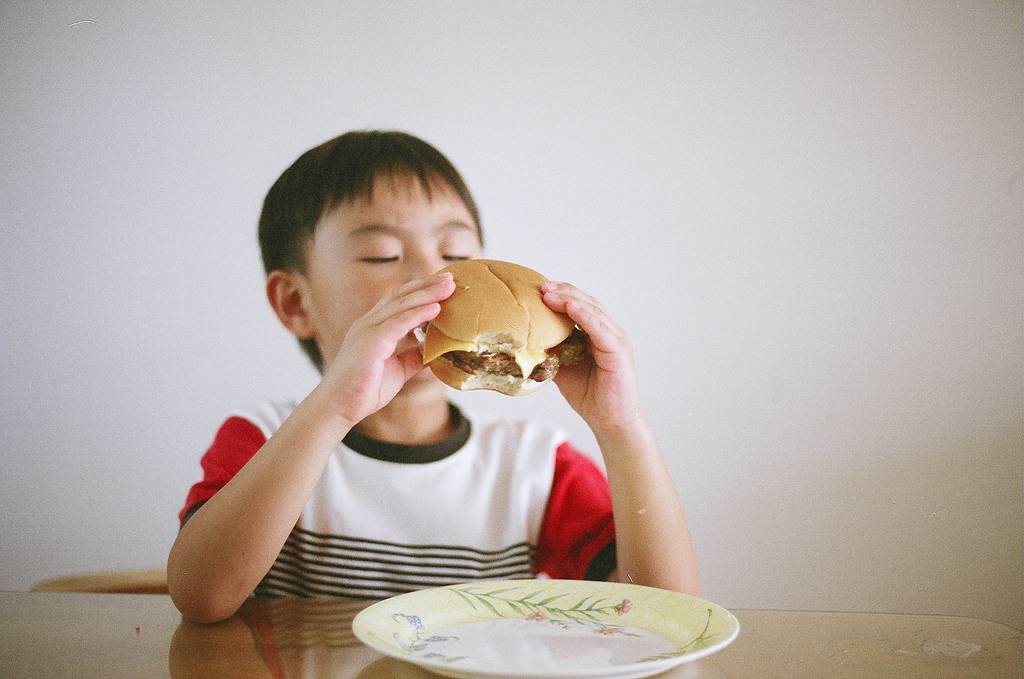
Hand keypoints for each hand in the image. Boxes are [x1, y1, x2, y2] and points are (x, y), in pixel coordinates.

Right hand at [318, 272, 454, 427]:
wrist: (338, 407)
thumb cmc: (363, 390)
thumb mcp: (398, 369)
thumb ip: (414, 356)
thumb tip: (435, 351)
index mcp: (373, 326)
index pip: (399, 299)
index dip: (422, 289)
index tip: (445, 284)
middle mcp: (369, 323)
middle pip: (402, 295)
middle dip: (428, 285)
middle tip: (452, 277)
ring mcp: (368, 330)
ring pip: (402, 304)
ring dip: (428, 293)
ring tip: (449, 286)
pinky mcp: (370, 343)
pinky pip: (398, 323)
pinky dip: (418, 313)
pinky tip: (436, 308)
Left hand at [541, 281, 644, 435]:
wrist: (611, 423)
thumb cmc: (591, 397)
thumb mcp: (563, 370)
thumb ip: (551, 353)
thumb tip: (525, 343)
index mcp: (598, 334)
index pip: (580, 306)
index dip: (561, 295)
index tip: (538, 290)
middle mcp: (610, 333)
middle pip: (586, 303)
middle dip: (563, 292)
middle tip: (540, 286)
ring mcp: (616, 340)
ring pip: (592, 311)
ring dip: (570, 300)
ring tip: (549, 293)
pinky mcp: (619, 351)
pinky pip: (600, 329)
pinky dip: (585, 316)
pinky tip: (570, 307)